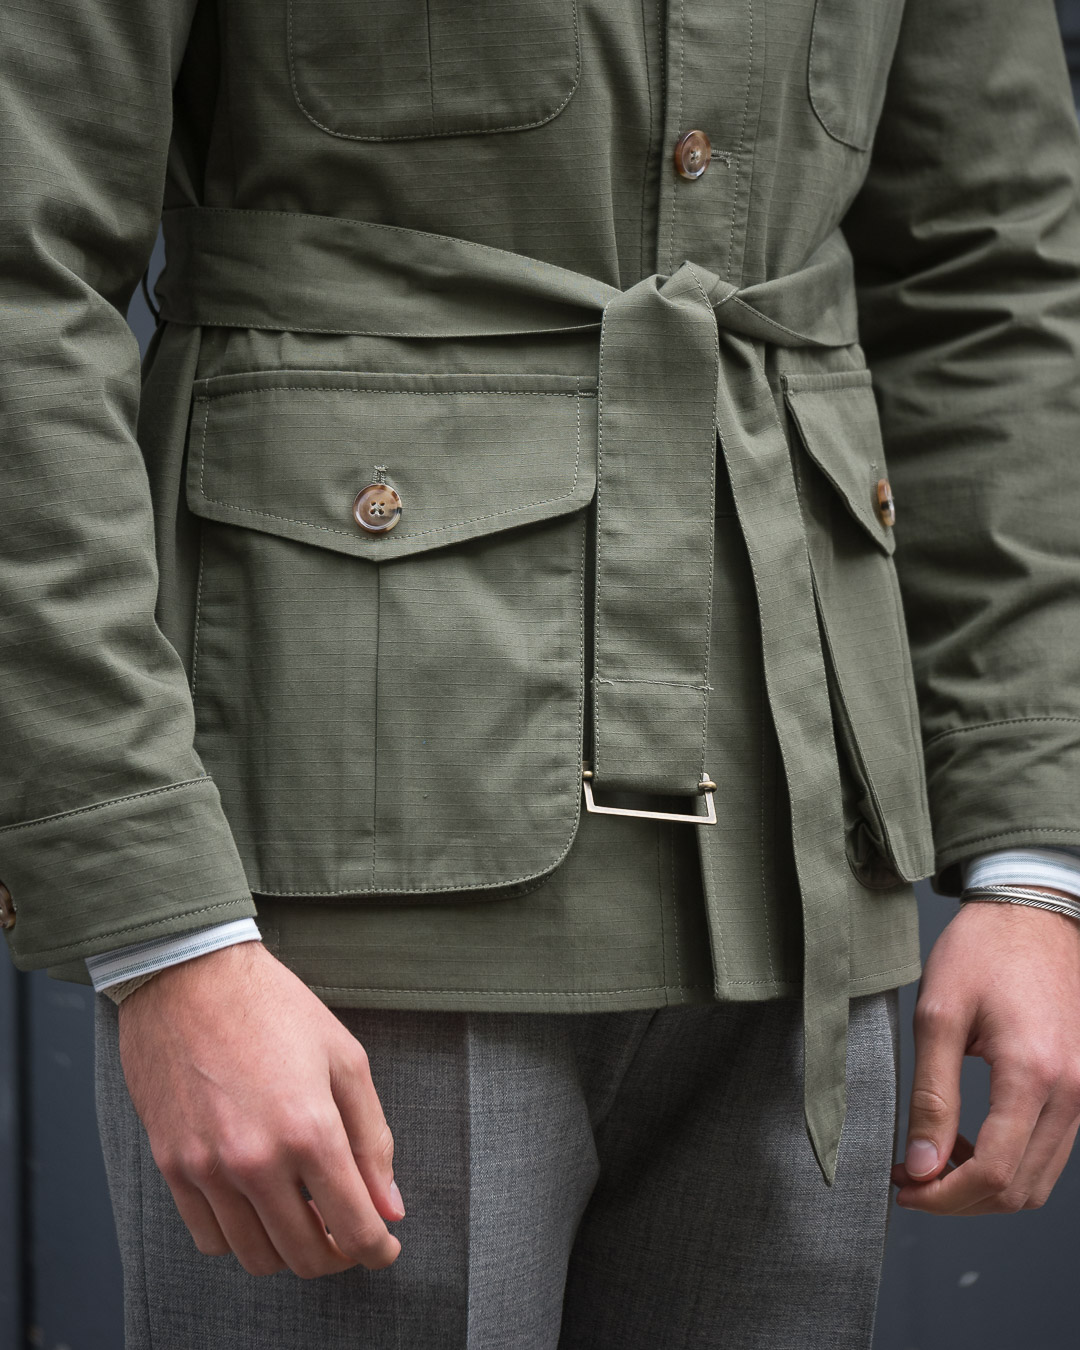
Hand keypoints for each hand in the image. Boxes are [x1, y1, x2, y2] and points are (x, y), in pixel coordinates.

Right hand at [117, 941, 403, 1275]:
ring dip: (290, 1251)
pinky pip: (210, 1238)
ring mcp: (208, 1168)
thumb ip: (373, 1140)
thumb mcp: (345, 1060)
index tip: (384, 1248)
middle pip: (305, 1256)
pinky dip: (241, 1238)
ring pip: (256, 1257)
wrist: (189, 977)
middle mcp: (256, 1160)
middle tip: (348, 1232)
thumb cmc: (273, 1008)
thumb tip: (389, 1207)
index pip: (354, 1227)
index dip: (378, 1250)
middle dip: (337, 1256)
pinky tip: (259, 1206)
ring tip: (305, 1216)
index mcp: (309, 1130)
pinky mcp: (172, 1166)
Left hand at [892, 896, 1079, 1214]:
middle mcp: (1071, 1092)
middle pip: (1020, 1189)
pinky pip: (1050, 1150)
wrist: (1031, 911)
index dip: (944, 1195)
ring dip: (985, 1186)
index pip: (995, 1173)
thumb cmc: (982, 951)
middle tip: (910, 1180)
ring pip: (1039, 1179)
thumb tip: (920, 1165)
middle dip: (960, 1200)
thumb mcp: (938, 1015)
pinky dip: (1010, 1162)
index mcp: (1033, 1074)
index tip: (904, 1187)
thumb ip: (931, 1096)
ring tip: (933, 1161)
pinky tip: (968, 1140)